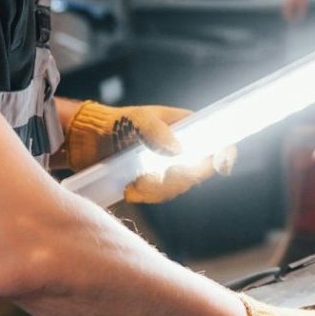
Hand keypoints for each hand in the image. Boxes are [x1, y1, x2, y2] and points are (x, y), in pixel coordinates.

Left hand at [65, 101, 235, 202]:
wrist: (89, 141)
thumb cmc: (118, 121)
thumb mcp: (138, 118)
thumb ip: (157, 130)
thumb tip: (179, 150)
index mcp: (186, 129)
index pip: (217, 142)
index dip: (225, 155)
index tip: (222, 166)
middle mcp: (181, 150)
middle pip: (199, 172)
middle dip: (183, 176)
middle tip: (166, 173)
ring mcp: (166, 169)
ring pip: (178, 188)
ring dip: (159, 189)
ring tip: (136, 182)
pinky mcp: (151, 184)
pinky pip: (158, 197)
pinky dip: (145, 195)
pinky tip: (129, 189)